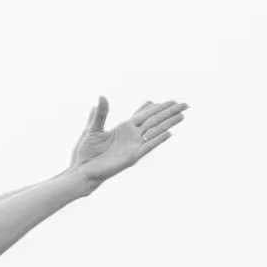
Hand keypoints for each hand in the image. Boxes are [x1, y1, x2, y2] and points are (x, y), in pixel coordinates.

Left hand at [68, 96, 187, 183]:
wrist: (83, 170)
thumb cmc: (86, 152)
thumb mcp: (93, 129)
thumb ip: (100, 114)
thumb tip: (101, 97)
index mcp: (123, 128)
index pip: (144, 114)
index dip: (155, 107)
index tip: (167, 101)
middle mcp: (131, 135)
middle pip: (154, 120)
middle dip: (168, 112)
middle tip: (183, 104)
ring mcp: (133, 146)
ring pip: (155, 131)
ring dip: (168, 123)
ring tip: (181, 115)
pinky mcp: (132, 157)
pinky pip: (148, 146)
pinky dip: (158, 139)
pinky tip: (169, 133)